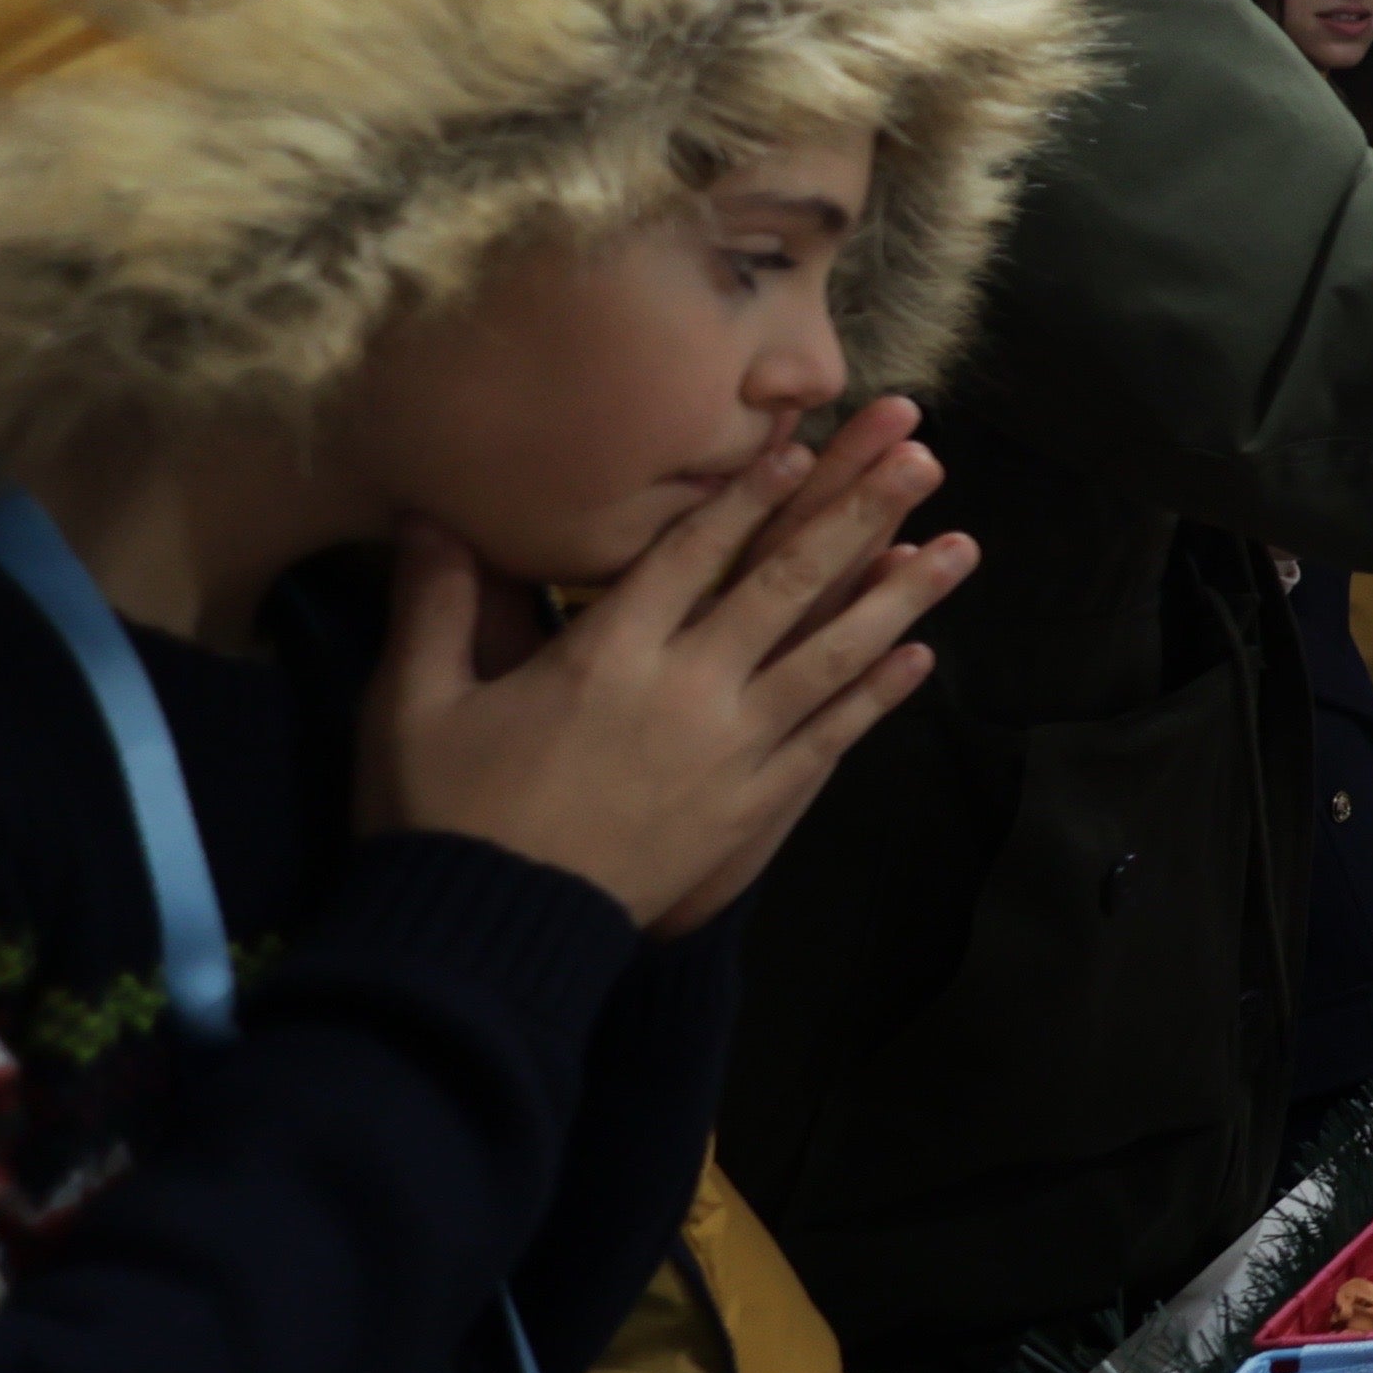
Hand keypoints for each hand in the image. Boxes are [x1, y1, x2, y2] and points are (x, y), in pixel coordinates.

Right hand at [361, 398, 974, 934]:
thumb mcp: (412, 703)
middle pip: (786, 584)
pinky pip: (829, 739)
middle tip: (920, 454)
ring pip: (832, 656)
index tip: (802, 438)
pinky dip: (877, 696)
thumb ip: (435, 603)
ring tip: (961, 547)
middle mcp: (683, 690)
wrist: (488, 934)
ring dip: (901, 598)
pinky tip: (921, 656)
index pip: (690, 553)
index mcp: (603, 654)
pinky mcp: (750, 807)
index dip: (749, 492)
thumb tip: (423, 512)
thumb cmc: (439, 816)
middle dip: (857, 513)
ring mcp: (728, 750)